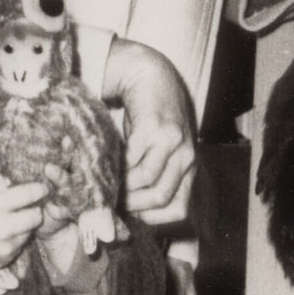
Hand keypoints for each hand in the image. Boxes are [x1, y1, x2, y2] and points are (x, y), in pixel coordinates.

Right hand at [0, 172, 45, 270]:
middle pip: (36, 216)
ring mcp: (5, 246)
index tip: (42, 188)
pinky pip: (21, 245)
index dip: (39, 189)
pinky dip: (17, 238)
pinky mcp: (6, 259)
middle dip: (35, 208)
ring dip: (26, 225)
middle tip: (28, 206)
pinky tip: (4, 234)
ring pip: (31, 231)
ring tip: (12, 220)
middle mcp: (3, 228)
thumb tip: (12, 182)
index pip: (28, 194)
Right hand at [101, 37, 195, 224]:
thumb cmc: (150, 118)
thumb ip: (148, 174)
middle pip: (160, 198)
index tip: (128, 215)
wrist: (150, 76)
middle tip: (109, 202)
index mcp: (190, 167)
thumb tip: (122, 209)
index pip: (179, 209)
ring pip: (145, 181)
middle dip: (131, 205)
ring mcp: (174, 143)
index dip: (150, 218)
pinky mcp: (156, 129)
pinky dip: (117, 167)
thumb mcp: (157, 150)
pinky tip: (106, 163)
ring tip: (104, 183)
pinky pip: (133, 159)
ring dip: (121, 186)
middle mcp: (187, 157)